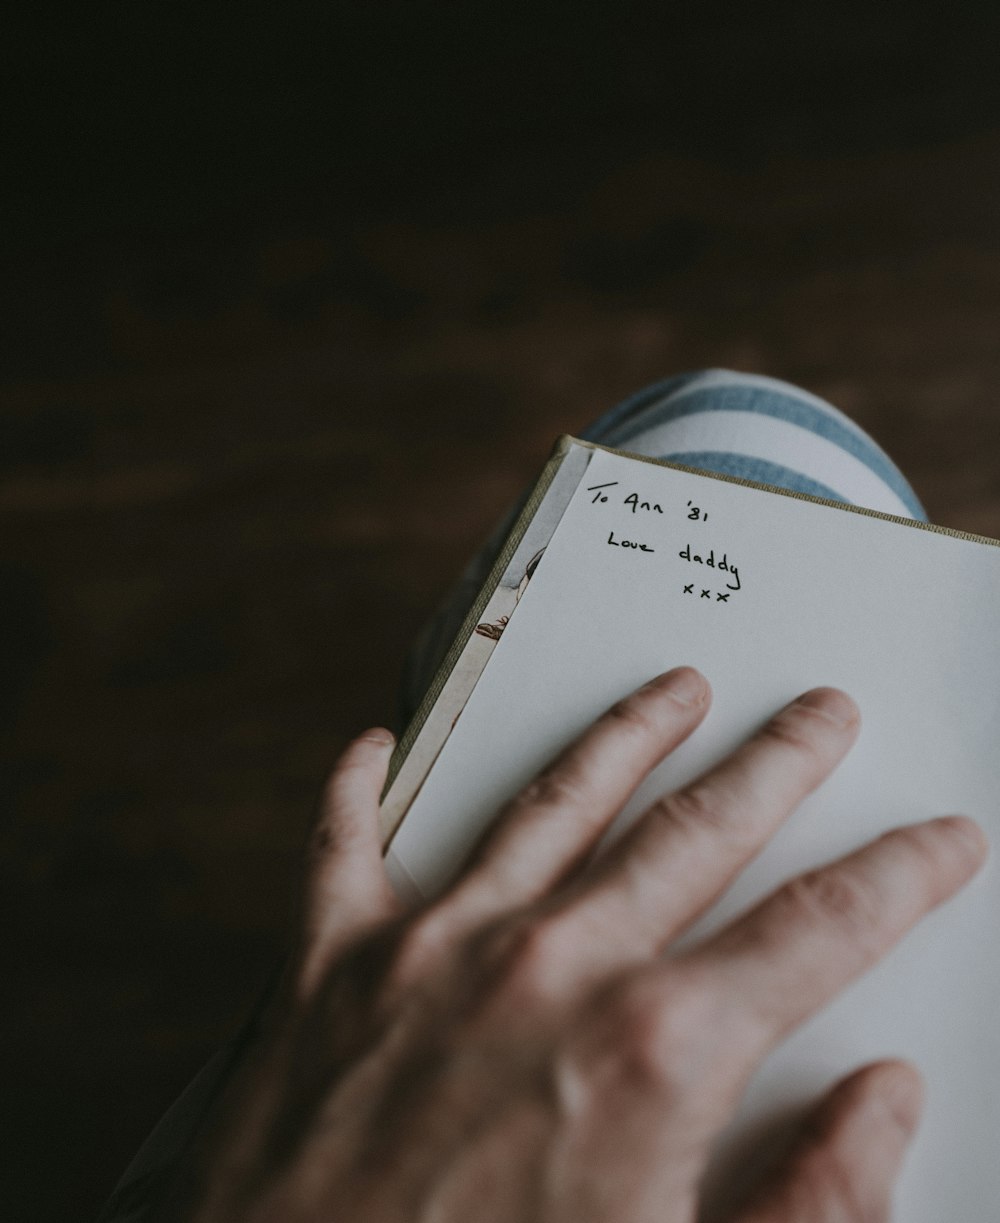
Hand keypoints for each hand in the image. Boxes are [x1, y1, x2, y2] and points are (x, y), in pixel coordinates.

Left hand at [151, 668, 986, 1222]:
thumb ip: (811, 1202)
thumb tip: (881, 1100)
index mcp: (654, 1054)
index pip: (819, 929)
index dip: (899, 874)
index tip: (939, 837)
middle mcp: (548, 969)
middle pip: (699, 830)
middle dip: (778, 763)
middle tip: (820, 714)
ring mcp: (432, 951)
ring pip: (552, 801)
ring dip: (625, 736)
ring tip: (674, 688)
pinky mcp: (329, 966)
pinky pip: (341, 843)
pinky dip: (356, 788)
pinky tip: (375, 741)